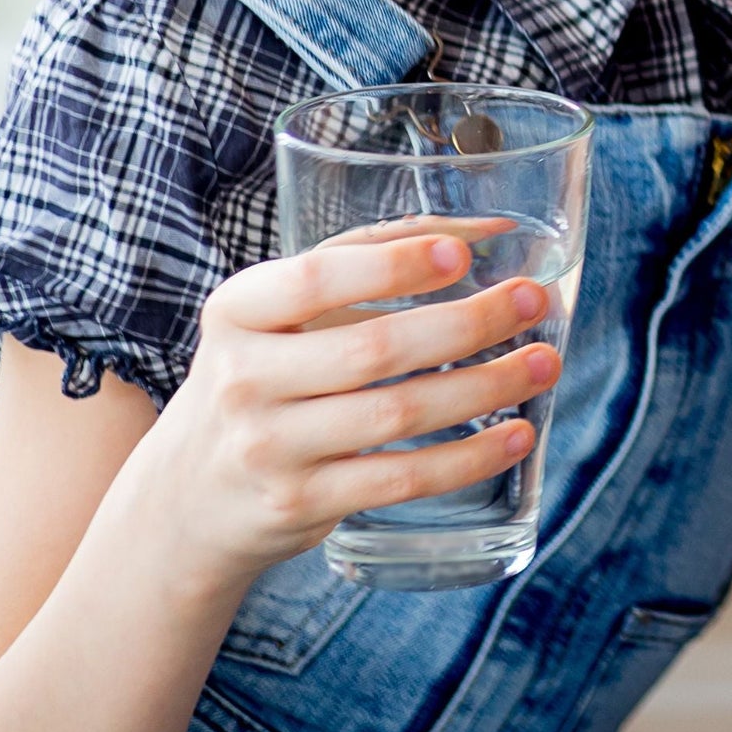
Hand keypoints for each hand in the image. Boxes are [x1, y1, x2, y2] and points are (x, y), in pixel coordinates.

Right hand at [120, 229, 559, 585]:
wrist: (187, 496)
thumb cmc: (263, 375)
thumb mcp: (281, 312)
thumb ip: (367, 258)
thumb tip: (485, 227)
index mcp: (238, 310)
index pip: (317, 279)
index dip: (394, 265)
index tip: (464, 254)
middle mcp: (245, 377)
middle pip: (375, 348)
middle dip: (469, 322)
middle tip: (534, 300)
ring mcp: (269, 447)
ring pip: (398, 412)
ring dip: (485, 387)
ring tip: (544, 362)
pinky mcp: (300, 504)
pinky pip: (400, 478)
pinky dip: (467, 457)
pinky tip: (515, 434)